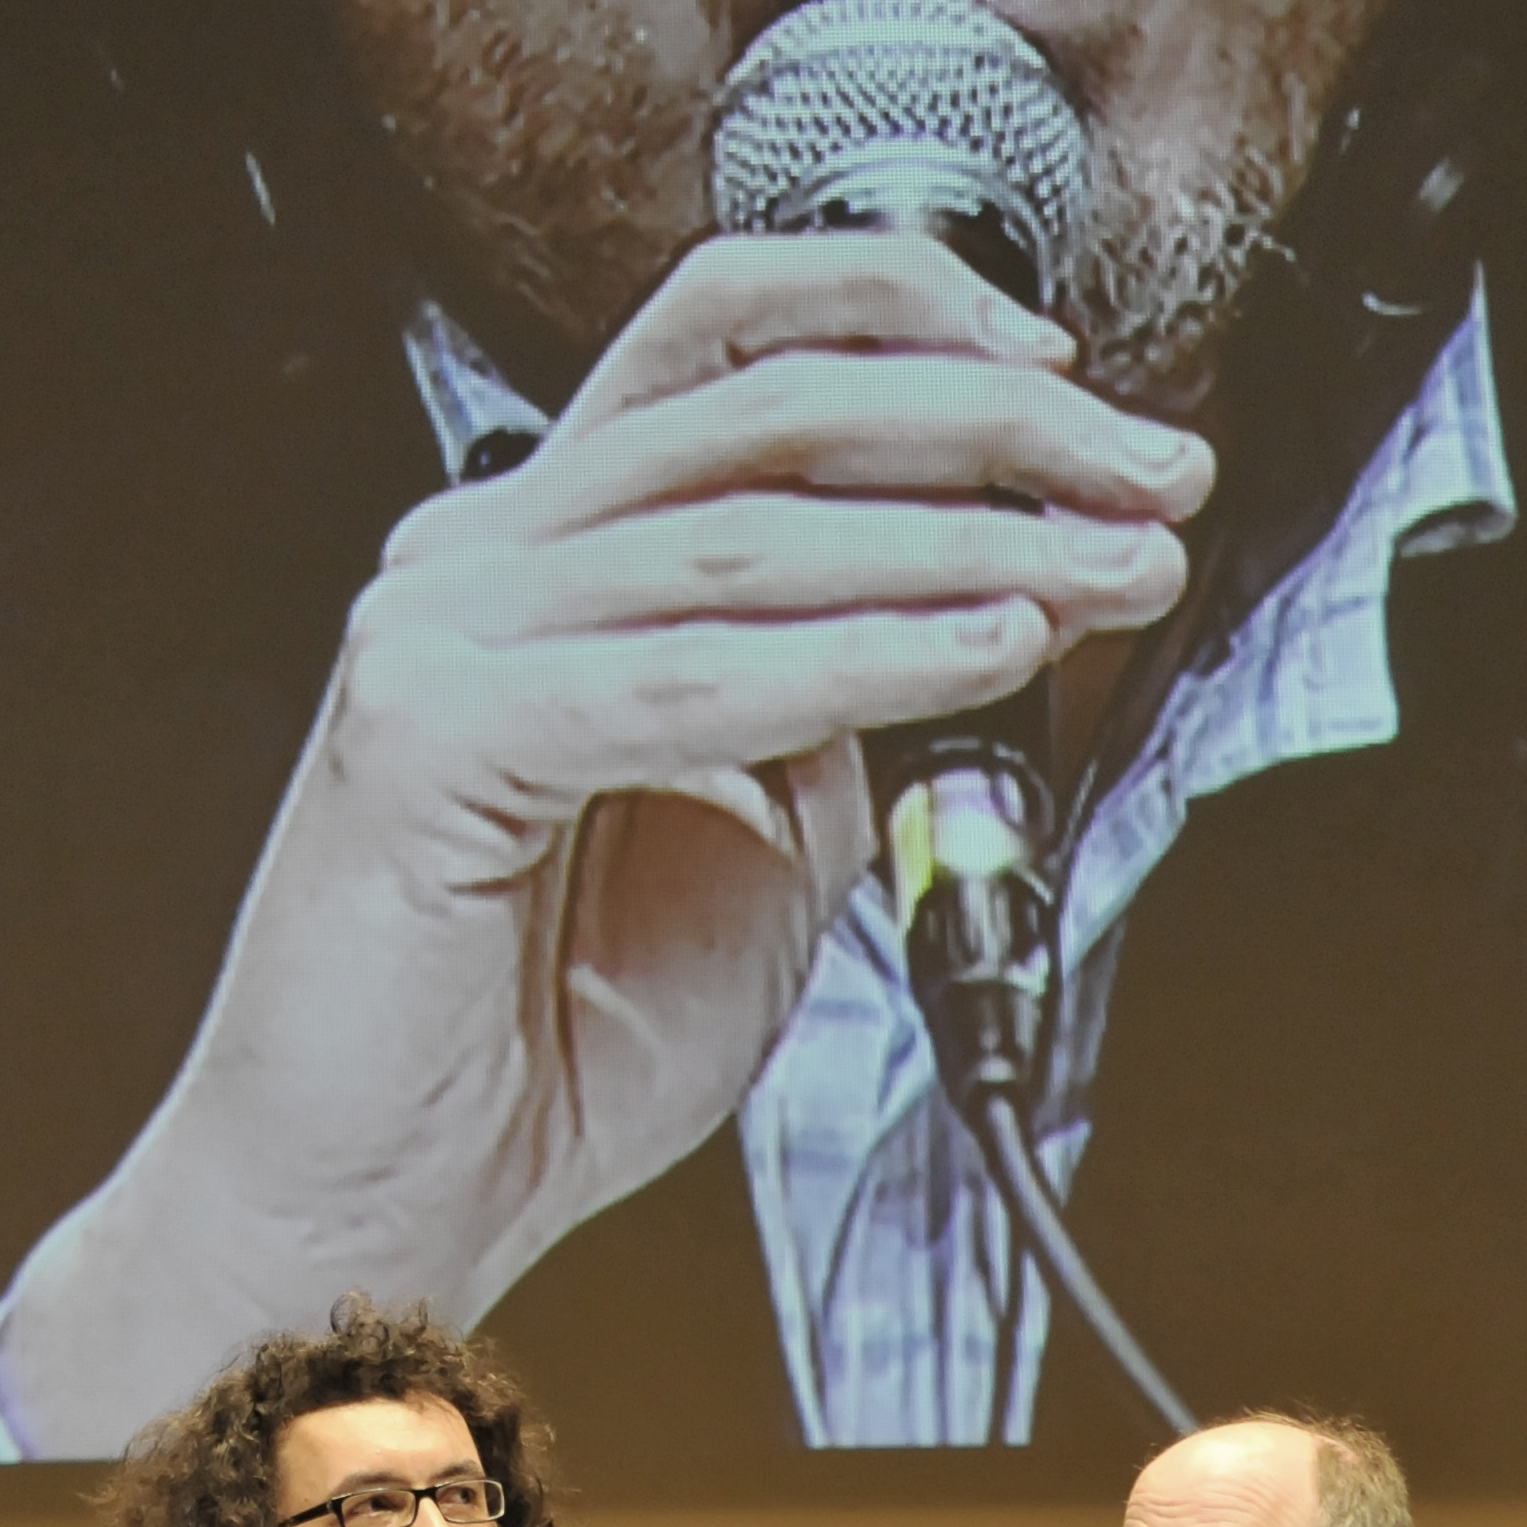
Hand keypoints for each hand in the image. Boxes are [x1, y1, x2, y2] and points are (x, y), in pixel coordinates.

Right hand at [0, 232, 1209, 1446]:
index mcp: (539, 544)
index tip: (1075, 383)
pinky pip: (682, 682)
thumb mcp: (756, 838)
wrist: (377, 1207)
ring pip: (742, 534)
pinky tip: (985, 654)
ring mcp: (439, 628)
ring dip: (964, 543)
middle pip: (755, 406)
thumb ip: (834, 703)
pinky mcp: (425, 732)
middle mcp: (477, 552)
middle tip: (1150, 475)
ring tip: (1110, 568)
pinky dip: (854, 660)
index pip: (721, 339)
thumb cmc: (540, 1042)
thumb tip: (991, 601)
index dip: (905, 320)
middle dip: (987, 427)